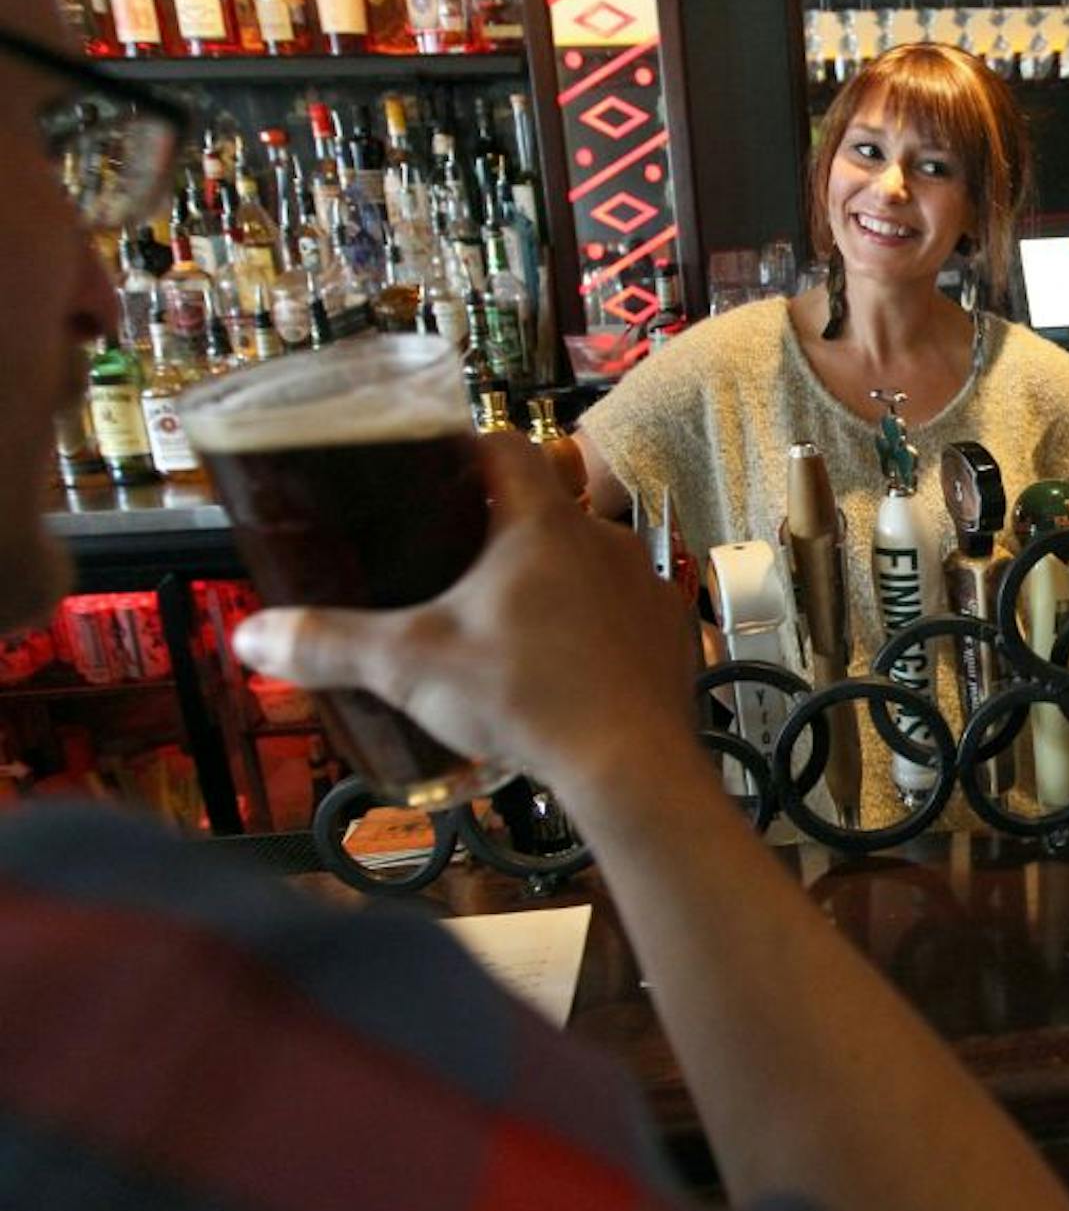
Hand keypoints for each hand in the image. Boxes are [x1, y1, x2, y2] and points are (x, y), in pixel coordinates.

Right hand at [232, 435, 696, 799]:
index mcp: (542, 523)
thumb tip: (256, 638)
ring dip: (549, 580)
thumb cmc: (527, 699)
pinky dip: (593, 627)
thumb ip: (329, 645)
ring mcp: (646, 586)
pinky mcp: (670, 634)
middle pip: (545, 508)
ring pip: (589, 563)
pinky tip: (560, 663)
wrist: (629, 765)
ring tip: (503, 621)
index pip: (506, 446)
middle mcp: (604, 540)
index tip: (436, 467)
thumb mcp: (410, 666)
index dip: (467, 449)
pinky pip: (625, 612)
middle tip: (452, 561)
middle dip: (499, 531)